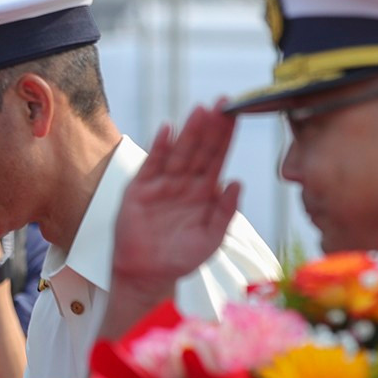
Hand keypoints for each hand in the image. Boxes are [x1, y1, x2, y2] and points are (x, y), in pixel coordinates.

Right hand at [111, 101, 240, 294]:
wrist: (148, 275)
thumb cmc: (181, 259)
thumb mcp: (211, 239)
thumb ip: (225, 212)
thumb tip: (236, 183)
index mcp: (204, 192)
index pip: (218, 157)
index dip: (227, 136)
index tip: (237, 114)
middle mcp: (185, 183)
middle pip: (200, 149)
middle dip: (212, 126)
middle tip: (223, 102)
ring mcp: (163, 184)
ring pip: (180, 152)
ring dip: (190, 131)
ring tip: (201, 111)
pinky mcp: (140, 189)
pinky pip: (152, 163)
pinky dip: (159, 147)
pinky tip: (168, 130)